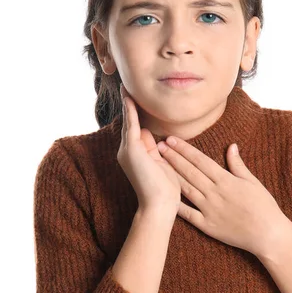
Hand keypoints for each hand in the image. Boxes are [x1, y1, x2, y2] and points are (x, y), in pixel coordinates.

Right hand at [117, 84, 180, 210]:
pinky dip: (130, 111)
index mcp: (137, 155)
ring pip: (128, 122)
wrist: (160, 205)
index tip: (136, 101)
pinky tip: (129, 98)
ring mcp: (128, 151)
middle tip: (126, 88)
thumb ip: (158, 151)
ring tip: (125, 88)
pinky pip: (131, 125)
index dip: (136, 115)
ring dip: (127, 104)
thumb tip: (158, 138)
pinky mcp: (132, 150)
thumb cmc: (166, 190)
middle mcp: (129, 152)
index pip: (137, 130)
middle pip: (129, 124)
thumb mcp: (163, 165)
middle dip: (128, 106)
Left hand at [156, 135, 285, 256]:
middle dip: (173, 158)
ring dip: (172, 176)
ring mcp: (209, 210)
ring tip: (159, 165)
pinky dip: (176, 205)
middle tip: (159, 146)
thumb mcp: (253, 182)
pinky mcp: (207, 226)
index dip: (185, 149)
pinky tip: (164, 196)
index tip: (172, 139)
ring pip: (186, 189)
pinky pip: (188, 214)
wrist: (268, 234)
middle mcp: (214, 193)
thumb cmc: (264, 206)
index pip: (200, 160)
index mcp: (225, 180)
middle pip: (190, 172)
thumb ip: (238, 164)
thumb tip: (231, 146)